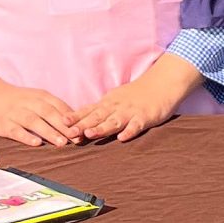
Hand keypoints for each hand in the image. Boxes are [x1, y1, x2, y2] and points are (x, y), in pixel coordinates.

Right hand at [0, 53, 79, 147]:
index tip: (86, 129)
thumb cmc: (16, 100)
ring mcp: (15, 113)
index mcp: (40, 96)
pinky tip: (36, 143)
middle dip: (65, 126)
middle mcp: (29, 103)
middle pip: (50, 114)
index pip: (60, 107)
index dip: (73, 118)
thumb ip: (54, 109)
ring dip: (49, 132)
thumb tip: (76, 122)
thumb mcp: (36, 99)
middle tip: (78, 138)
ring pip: (34, 122)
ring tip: (62, 143)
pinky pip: (15, 130)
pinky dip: (26, 136)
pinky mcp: (2, 123)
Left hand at [72, 51, 201, 141]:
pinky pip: (137, 125)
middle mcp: (117, 107)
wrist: (162, 84)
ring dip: (102, 127)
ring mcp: (131, 112)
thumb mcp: (115, 99)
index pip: (89, 110)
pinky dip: (130, 131)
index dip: (76, 116)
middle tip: (70, 132)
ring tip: (91, 134)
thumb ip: (100, 111)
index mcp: (108, 103)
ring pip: (114, 121)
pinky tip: (122, 138)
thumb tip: (80, 122)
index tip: (61, 122)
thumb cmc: (136, 94)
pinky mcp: (145, 117)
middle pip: (97, 116)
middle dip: (83, 124)